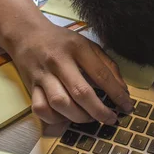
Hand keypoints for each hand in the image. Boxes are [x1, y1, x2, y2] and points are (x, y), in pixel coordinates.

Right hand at [9, 22, 132, 124]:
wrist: (27, 34)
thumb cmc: (63, 42)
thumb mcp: (88, 45)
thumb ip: (107, 65)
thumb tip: (123, 91)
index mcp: (78, 48)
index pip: (101, 75)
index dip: (117, 94)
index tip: (127, 106)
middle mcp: (59, 62)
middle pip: (80, 92)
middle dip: (99, 111)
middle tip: (111, 119)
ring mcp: (42, 75)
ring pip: (60, 103)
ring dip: (79, 117)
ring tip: (91, 118)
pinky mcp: (30, 87)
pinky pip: (41, 109)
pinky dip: (55, 118)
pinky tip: (67, 117)